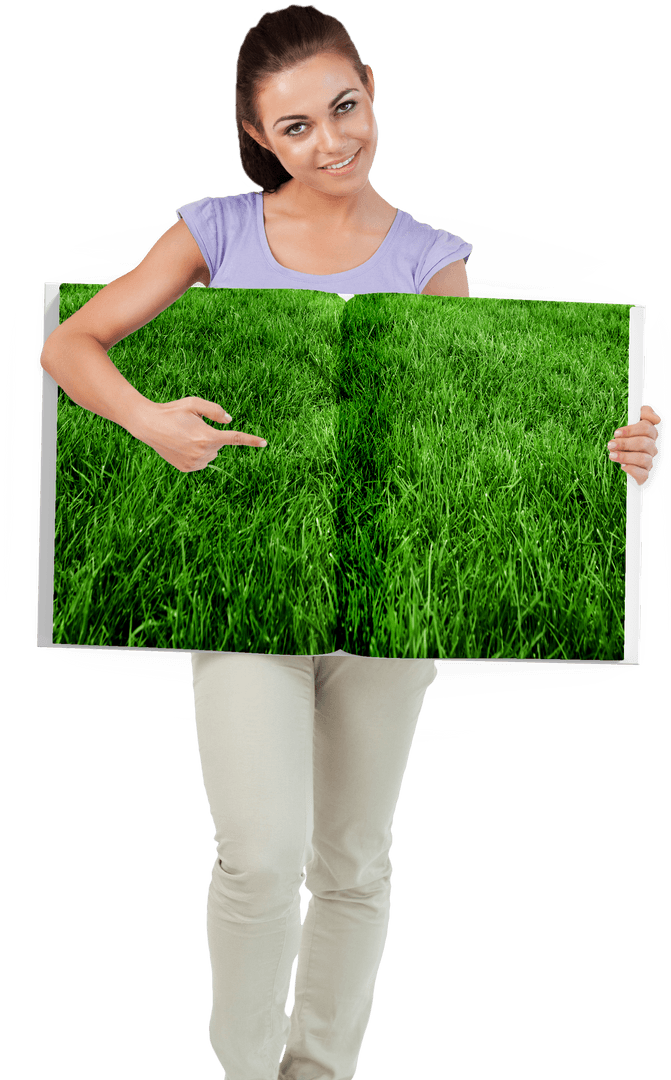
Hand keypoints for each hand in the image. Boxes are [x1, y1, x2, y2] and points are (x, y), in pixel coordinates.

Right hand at [129, 396, 266, 472]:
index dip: (251, 440)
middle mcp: (202, 453)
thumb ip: (215, 410)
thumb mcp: (194, 403)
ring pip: (211, 454)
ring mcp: (194, 463)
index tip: (265, 443)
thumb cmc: (172, 411)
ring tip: (184, 436)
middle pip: (220, 445)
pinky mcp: (187, 469)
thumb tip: (230, 421)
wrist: (147, 425)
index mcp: (207, 436)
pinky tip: (181, 446)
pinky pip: (201, 462)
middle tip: (191, 427)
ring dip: (204, 446)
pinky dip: (196, 454)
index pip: (235, 438)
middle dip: (211, 436)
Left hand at [607, 404, 660, 485]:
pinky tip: (623, 466)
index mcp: (649, 435)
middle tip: (611, 444)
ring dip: (626, 456)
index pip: (647, 427)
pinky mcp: (644, 474)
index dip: (632, 430)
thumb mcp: (630, 427)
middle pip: (644, 443)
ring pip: (643, 458)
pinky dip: (632, 470)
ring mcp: (649, 461)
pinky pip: (643, 474)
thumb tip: (647, 410)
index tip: (617, 433)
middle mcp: (651, 448)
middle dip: (625, 443)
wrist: (623, 463)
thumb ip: (641, 414)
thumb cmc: (627, 443)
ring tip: (612, 455)